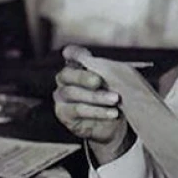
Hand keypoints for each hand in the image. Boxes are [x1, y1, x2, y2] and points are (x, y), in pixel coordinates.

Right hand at [53, 44, 135, 163]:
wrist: (115, 124)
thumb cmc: (113, 97)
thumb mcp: (114, 81)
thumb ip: (106, 69)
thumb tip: (105, 61)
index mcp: (76, 67)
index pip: (72, 55)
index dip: (76, 54)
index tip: (85, 55)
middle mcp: (65, 81)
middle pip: (67, 74)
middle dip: (84, 77)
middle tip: (99, 80)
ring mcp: (62, 98)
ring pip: (73, 93)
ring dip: (96, 96)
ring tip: (115, 99)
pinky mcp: (64, 114)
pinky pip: (78, 110)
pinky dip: (96, 111)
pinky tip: (112, 112)